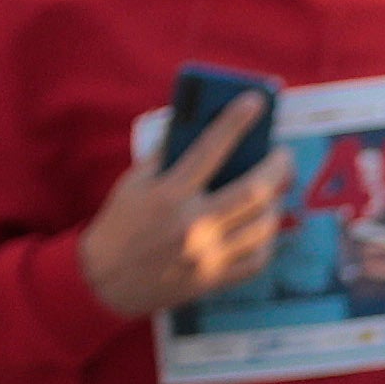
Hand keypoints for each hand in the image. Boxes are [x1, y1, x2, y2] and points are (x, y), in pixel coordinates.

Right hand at [76, 93, 276, 319]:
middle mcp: (192, 224)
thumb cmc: (119, 226)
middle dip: (278, 166)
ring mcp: (206, 255)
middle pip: (255, 190)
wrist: (102, 283)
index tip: (256, 101)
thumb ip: (164, 155)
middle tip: (282, 156)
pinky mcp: (213, 278)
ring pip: (264, 224)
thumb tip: (195, 125)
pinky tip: (261, 226)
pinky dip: (267, 239)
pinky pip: (258, 258)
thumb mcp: (132, 184)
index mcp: (168, 195)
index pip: (210, 149)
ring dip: (275, 202)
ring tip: (273, 191)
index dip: (236, 121)